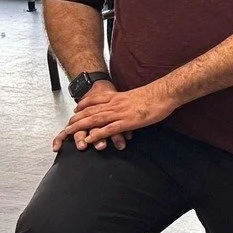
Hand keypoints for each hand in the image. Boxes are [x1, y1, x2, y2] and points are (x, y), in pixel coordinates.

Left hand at [56, 82, 173, 150]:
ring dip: (80, 126)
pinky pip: (108, 129)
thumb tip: (128, 105)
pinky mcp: (127, 121)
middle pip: (90, 111)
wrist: (165, 93)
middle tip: (66, 125)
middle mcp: (115, 104)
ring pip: (95, 119)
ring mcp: (120, 113)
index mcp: (118, 97)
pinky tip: (89, 139)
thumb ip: (129, 101)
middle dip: (76, 119)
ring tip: (69, 132)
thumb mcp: (138, 95)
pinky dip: (97, 135)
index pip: (96, 100)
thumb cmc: (156, 95)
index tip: (76, 110)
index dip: (84, 105)